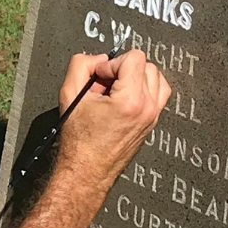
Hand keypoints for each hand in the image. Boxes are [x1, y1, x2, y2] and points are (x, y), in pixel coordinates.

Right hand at [56, 50, 170, 190]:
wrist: (87, 169)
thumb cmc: (80, 142)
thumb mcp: (69, 94)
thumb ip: (81, 65)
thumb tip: (97, 58)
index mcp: (131, 101)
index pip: (135, 58)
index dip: (112, 62)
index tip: (101, 76)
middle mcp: (147, 108)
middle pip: (147, 65)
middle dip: (123, 70)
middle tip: (105, 84)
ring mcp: (153, 116)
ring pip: (156, 77)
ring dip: (136, 77)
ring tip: (116, 89)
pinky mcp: (152, 122)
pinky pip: (158, 93)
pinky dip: (144, 89)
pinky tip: (125, 97)